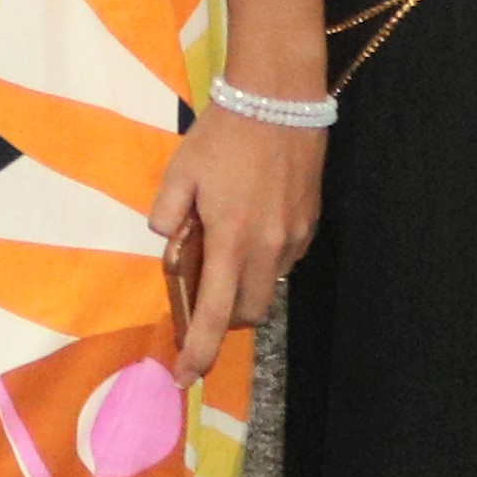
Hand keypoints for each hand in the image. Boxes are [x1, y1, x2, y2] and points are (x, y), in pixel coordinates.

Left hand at [151, 105, 323, 362]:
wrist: (280, 100)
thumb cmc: (223, 136)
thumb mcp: (180, 171)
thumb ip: (167, 213)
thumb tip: (166, 238)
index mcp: (232, 239)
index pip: (216, 313)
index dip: (200, 350)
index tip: (185, 376)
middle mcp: (270, 247)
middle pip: (249, 312)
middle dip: (225, 321)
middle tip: (202, 303)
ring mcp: (295, 237)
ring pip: (269, 286)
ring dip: (245, 288)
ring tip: (223, 256)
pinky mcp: (311, 222)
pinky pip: (285, 259)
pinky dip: (263, 261)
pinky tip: (250, 231)